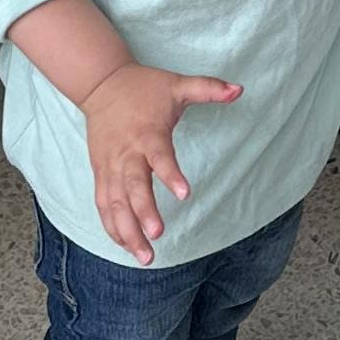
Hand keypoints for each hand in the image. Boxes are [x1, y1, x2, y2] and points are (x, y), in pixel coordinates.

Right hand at [82, 57, 239, 262]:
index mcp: (147, 133)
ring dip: (127, 230)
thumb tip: (239, 90)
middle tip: (157, 235)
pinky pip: (103, 204)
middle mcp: (126, 153)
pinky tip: (125, 246)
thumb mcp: (177, 84)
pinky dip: (112, 226)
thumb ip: (208, 88)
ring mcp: (110, 165)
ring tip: (145, 256)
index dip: (171, 174)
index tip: (185, 194)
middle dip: (143, 212)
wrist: (100, 83)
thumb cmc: (143, 87)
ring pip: (114, 203)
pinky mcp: (100, 173)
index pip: (159, 156)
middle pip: (132, 186)